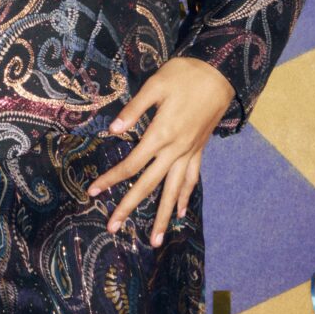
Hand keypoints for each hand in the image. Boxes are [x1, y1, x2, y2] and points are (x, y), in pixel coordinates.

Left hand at [88, 56, 235, 246]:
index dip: (111, 179)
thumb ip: (134, 109)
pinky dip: (185, 197)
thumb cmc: (184, 75)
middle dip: (129, 206)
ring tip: (156, 240)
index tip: (93, 192)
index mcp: (161, 134)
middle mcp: (176, 150)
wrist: (221, 73)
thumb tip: (112, 130)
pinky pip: (192, 179)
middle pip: (149, 184)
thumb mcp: (155, 85)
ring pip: (174, 190)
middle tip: (113, 227)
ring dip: (164, 216)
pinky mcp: (199, 150)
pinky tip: (181, 212)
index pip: (132, 164)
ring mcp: (190, 152)